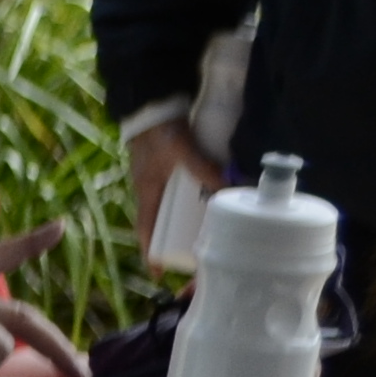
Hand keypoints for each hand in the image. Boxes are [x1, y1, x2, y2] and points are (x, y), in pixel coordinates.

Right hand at [126, 121, 223, 277]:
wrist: (153, 101)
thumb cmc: (159, 131)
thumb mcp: (181, 151)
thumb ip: (203, 167)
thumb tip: (229, 188)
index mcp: (146, 192)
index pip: (146, 230)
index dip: (150, 254)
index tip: (159, 275)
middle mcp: (151, 189)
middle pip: (162, 222)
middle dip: (175, 240)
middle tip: (194, 253)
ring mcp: (160, 177)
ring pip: (173, 207)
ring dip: (187, 220)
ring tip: (208, 231)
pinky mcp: (171, 164)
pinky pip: (183, 189)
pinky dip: (195, 197)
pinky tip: (211, 199)